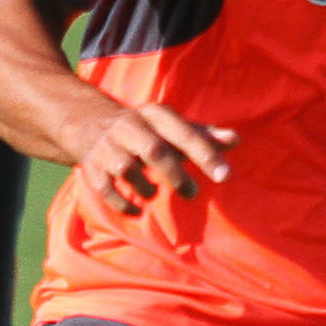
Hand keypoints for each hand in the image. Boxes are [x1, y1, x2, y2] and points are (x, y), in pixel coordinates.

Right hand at [71, 98, 233, 219]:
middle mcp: (130, 127)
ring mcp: (108, 146)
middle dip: (176, 176)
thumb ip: (204, 136)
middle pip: (155, 151)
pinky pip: (105, 188)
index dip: (206, 154)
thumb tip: (235, 140)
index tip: (225, 176)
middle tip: (192, 193)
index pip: (184, 133)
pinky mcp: (92, 166)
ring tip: (154, 194)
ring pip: (127, 169)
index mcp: (155, 115)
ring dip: (145, 188)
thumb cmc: (146, 130)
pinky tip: (136, 210)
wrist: (90, 123)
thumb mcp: (173, 127)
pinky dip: (122, 203)